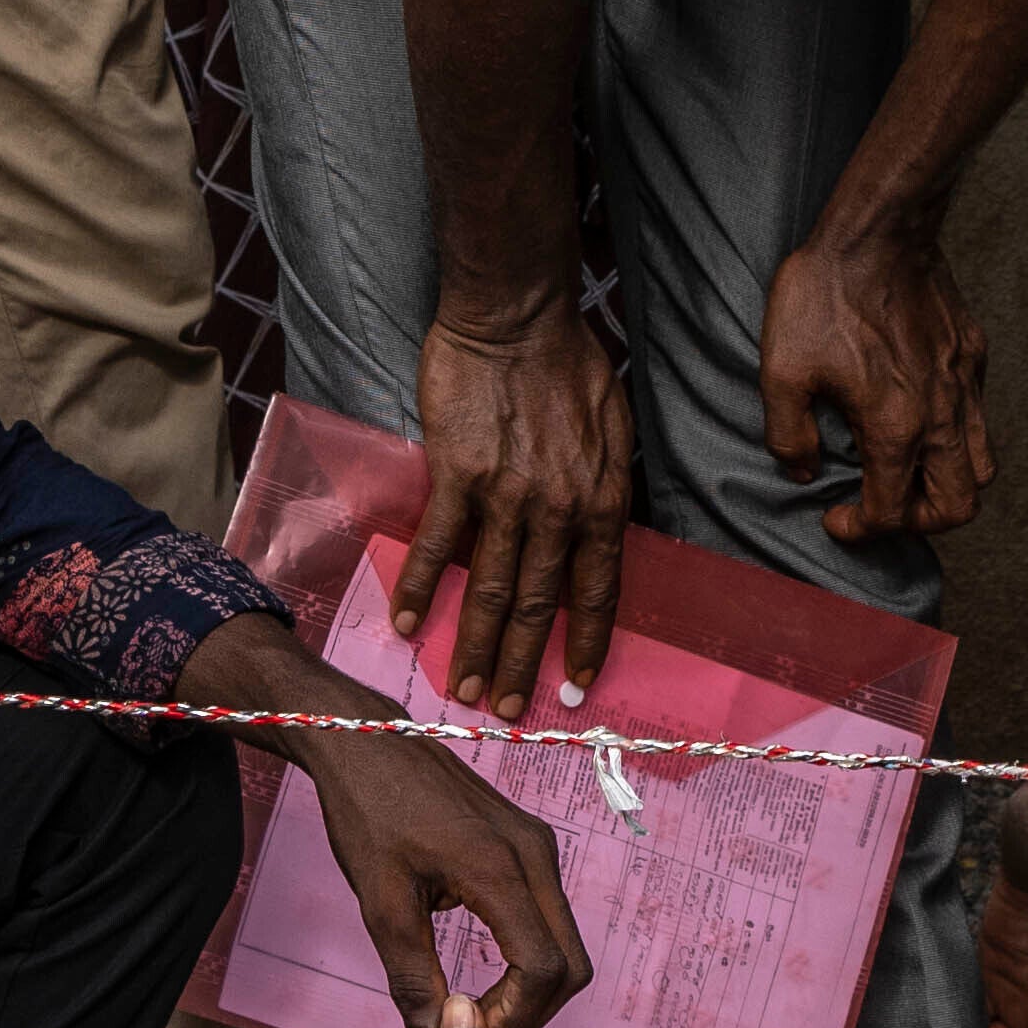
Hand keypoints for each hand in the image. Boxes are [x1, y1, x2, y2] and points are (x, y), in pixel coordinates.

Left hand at [277, 704, 593, 1027]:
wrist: (366, 742)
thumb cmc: (367, 814)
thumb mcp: (381, 905)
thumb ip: (411, 984)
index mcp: (501, 867)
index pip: (544, 969)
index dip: (513, 1019)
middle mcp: (535, 854)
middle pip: (571, 965)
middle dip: (530, 1013)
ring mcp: (538, 844)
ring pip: (565, 943)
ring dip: (530, 987)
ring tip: (472, 1007)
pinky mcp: (529, 842)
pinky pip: (549, 915)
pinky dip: (528, 955)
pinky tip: (480, 967)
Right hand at [408, 290, 641, 715]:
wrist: (515, 315)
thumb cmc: (570, 361)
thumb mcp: (617, 424)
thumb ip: (611, 482)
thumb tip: (608, 530)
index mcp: (601, 498)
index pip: (599, 589)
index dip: (586, 642)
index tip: (574, 686)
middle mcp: (559, 508)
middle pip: (541, 603)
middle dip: (525, 664)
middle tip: (509, 711)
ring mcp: (507, 495)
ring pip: (492, 588)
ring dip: (476, 645)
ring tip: (463, 690)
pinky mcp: (457, 475)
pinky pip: (438, 545)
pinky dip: (422, 587)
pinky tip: (410, 623)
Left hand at [759, 213, 989, 551]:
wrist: (878, 230)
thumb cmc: (825, 296)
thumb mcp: (781, 370)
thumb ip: (788, 435)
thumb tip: (804, 471)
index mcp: (894, 426)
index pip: (893, 512)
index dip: (860, 529)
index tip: (835, 517)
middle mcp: (941, 415)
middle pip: (957, 506)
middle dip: (919, 523)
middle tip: (882, 506)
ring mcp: (965, 386)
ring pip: (981, 468)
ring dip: (947, 486)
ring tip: (908, 474)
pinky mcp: (974, 357)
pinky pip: (980, 419)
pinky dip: (956, 440)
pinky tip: (919, 419)